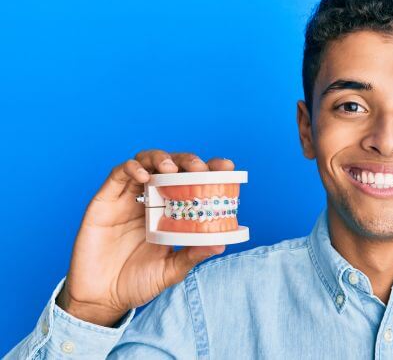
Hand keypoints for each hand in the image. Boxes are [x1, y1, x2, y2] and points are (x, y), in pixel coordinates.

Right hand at [56, 149, 232, 326]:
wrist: (102, 297)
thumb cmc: (137, 282)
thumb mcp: (171, 270)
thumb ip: (192, 255)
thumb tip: (220, 244)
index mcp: (172, 212)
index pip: (194, 182)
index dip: (210, 169)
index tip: (227, 167)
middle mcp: (152, 199)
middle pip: (172, 166)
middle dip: (188, 160)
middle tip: (199, 167)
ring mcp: (129, 197)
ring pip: (146, 161)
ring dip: (160, 158)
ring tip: (171, 169)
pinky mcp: (106, 199)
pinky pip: (118, 174)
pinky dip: (132, 168)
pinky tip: (144, 177)